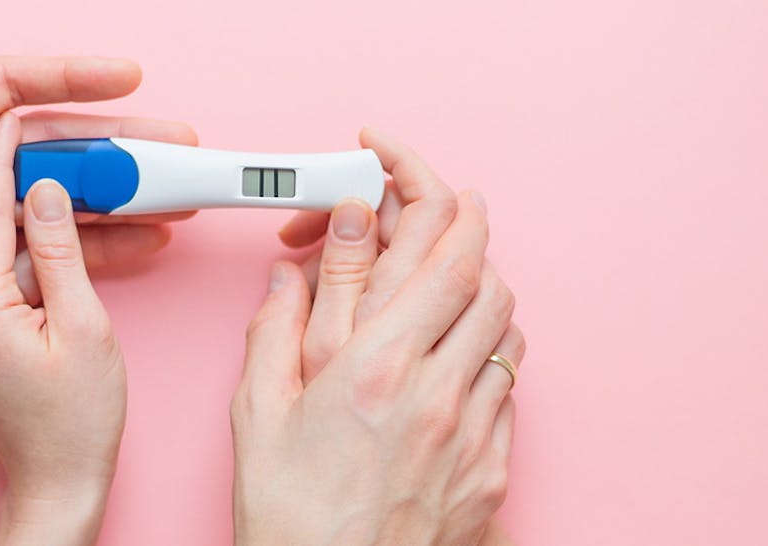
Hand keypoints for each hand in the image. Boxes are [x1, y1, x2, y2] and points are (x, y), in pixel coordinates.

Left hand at [0, 16, 193, 425]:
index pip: (10, 91)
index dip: (71, 78)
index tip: (126, 78)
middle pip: (52, 145)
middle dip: (117, 143)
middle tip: (173, 145)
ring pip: (62, 197)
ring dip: (118, 194)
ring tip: (173, 196)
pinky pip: (57, 249)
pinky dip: (100, 244)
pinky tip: (142, 242)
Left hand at [0, 114, 124, 545]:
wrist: (49, 494)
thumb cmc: (65, 429)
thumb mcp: (79, 332)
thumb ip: (59, 252)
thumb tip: (49, 188)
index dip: (19, 140)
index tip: (42, 101)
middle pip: (1, 204)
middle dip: (57, 166)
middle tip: (108, 141)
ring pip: (14, 233)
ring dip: (66, 205)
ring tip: (128, 181)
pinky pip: (21, 269)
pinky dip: (62, 248)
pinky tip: (115, 232)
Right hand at [231, 127, 524, 544]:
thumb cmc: (288, 515)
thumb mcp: (258, 412)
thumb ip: (276, 327)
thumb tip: (291, 271)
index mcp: (378, 367)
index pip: (445, 258)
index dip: (444, 202)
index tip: (424, 179)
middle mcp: (440, 394)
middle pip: (490, 284)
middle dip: (472, 237)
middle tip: (444, 222)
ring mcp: (475, 436)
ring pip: (508, 334)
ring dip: (481, 299)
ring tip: (442, 297)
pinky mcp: (492, 473)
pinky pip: (507, 392)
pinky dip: (485, 361)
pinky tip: (447, 372)